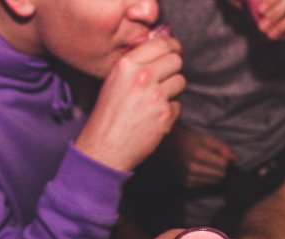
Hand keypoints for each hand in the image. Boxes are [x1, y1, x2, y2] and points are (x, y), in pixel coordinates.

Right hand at [75, 36, 185, 172]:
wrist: (104, 149)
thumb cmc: (107, 116)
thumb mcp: (113, 81)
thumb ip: (135, 64)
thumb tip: (160, 52)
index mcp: (127, 65)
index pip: (162, 44)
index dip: (172, 47)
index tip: (174, 52)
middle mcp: (143, 77)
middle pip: (175, 60)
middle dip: (173, 69)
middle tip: (164, 79)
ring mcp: (156, 96)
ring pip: (180, 81)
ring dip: (172, 90)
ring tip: (155, 101)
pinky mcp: (165, 115)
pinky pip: (178, 105)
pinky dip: (169, 112)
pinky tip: (153, 118)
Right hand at [162, 125, 237, 188]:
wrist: (169, 147)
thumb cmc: (190, 140)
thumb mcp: (207, 139)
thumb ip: (223, 148)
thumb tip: (237, 158)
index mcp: (198, 154)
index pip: (223, 164)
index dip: (225, 160)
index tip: (220, 155)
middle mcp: (192, 168)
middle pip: (220, 175)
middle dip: (221, 168)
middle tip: (214, 160)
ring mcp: (188, 177)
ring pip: (213, 181)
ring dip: (214, 174)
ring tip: (206, 165)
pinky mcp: (186, 183)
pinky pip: (205, 184)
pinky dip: (206, 178)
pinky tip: (199, 170)